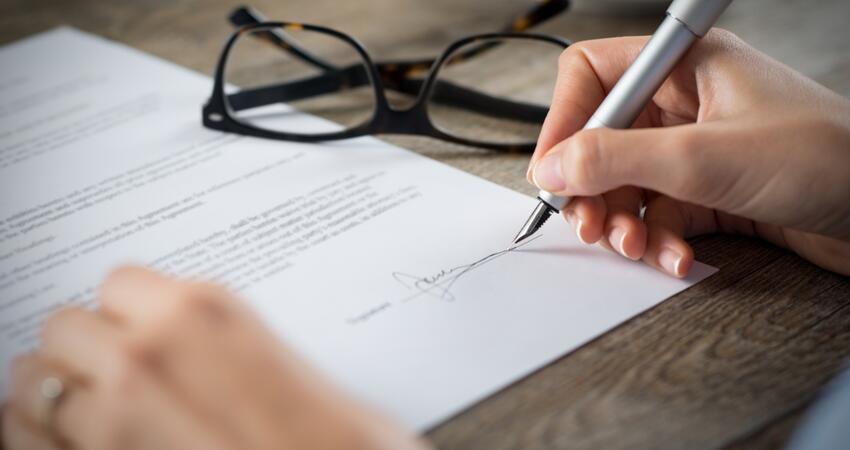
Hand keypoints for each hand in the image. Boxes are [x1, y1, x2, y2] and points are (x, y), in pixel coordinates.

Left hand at [2, 267, 427, 449]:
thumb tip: (202, 343)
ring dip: (57, 390)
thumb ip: (229, 339)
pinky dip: (33, 434)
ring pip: (34, 381)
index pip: (118, 282)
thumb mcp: (287, 363)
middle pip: (65, 326)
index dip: (129, 310)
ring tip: (86, 406)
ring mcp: (110, 420)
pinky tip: (61, 438)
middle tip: (113, 369)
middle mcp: (146, 357)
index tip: (140, 326)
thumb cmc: (335, 439)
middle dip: (86, 347)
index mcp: (202, 313)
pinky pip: (22, 439)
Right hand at [528, 29, 849, 276]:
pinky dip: (657, 241)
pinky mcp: (709, 191)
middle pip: (602, 139)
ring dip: (622, 222)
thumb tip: (552, 167)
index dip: (564, 121)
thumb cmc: (826, 159)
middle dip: (591, 187)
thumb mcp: (704, 157)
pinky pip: (658, 214)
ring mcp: (696, 149)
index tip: (551, 171)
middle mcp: (685, 104)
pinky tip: (675, 258)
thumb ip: (616, 158)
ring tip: (633, 246)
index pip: (593, 77)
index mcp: (683, 67)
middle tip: (588, 223)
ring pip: (625, 183)